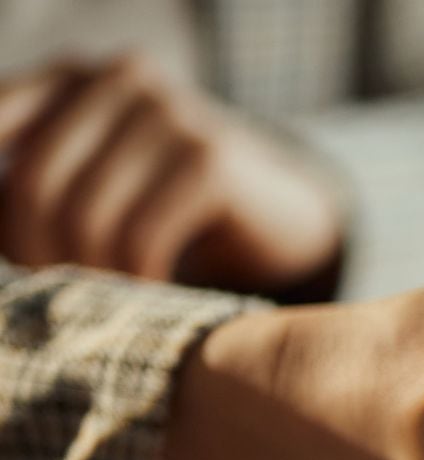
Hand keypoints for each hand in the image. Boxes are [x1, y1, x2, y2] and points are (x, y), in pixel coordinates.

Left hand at [0, 54, 340, 290]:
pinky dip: (138, 281)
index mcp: (73, 77)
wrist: (281, 216)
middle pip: (36, 183)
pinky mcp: (210, 160)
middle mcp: (117, 79)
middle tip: (59, 301)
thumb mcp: (97, 186)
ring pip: (87, 216)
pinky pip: (141, 238)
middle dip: (39, 257)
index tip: (10, 257)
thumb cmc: (174, 210)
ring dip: (92, 278)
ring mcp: (169, 113)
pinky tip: (153, 294)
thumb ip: (38, 190)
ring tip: (110, 303)